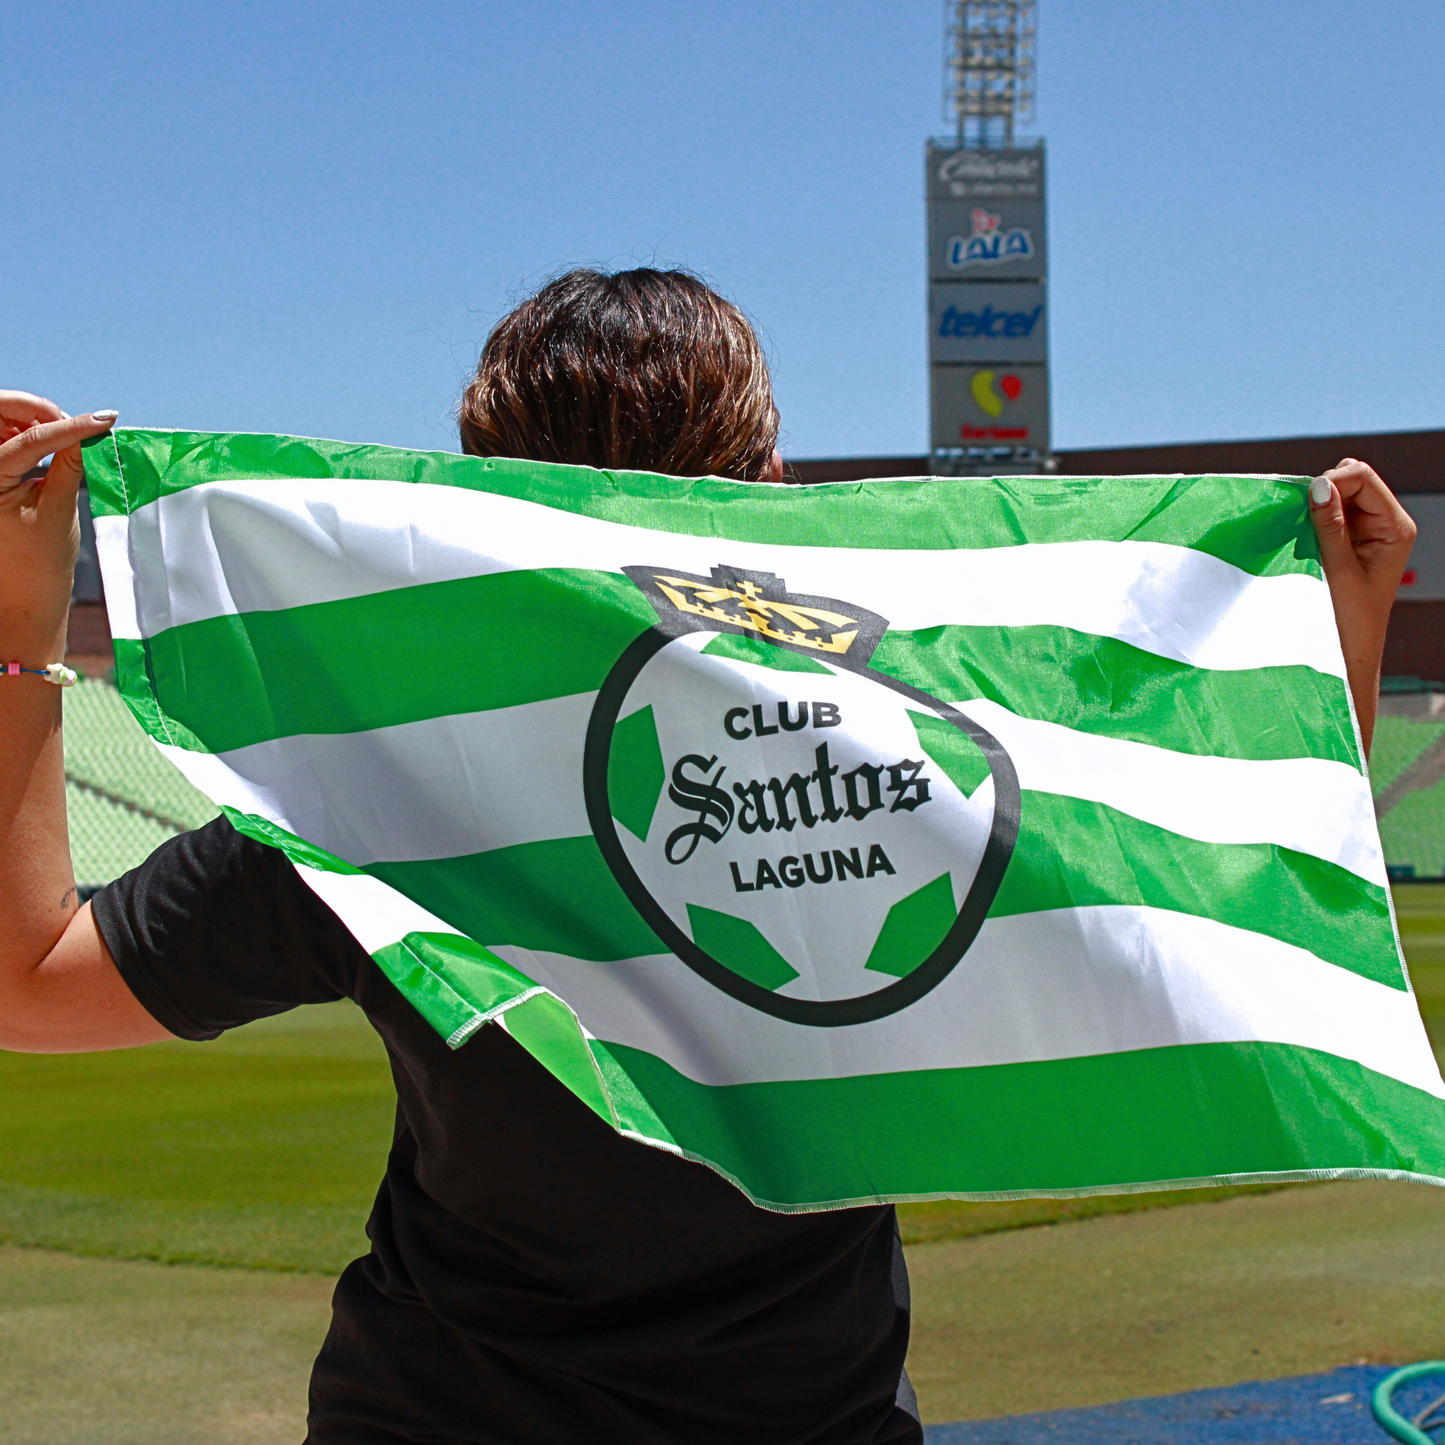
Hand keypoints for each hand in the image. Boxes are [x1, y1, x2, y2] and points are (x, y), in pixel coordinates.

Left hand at [0, 392, 116, 659]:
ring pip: (0, 421)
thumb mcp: (57, 511)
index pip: (28, 442)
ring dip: (33, 419)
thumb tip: (89, 434)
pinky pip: (2, 437)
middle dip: (36, 411)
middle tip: (74, 422)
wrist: (21, 594)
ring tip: (68, 433)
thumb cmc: (37, 562)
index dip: (70, 427)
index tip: (104, 420)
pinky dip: (28, 431)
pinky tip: (53, 440)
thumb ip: (70, 467)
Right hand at [1309, 458, 1415, 756]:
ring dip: (1312, 511)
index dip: (1331, 481)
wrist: (1346, 659)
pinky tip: (1298, 543)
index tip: (1301, 503)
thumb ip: (1328, 525)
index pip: (1362, 478)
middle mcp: (1384, 526)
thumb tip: (1319, 484)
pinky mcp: (1345, 546)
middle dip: (1321, 494)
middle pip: (1351, 482)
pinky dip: (1307, 523)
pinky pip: (1325, 518)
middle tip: (1299, 522)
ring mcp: (1365, 535)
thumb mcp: (1337, 571)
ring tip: (1299, 537)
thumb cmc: (1347, 624)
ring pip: (1335, 498)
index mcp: (1395, 528)